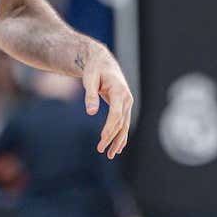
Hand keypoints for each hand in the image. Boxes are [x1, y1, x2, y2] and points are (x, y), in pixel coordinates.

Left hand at [81, 43, 133, 158]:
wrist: (102, 61)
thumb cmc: (94, 69)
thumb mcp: (89, 79)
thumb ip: (90, 95)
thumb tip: (91, 112)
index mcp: (119, 90)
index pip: (116, 113)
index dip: (110, 127)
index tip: (102, 138)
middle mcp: (126, 98)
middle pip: (121, 122)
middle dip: (111, 137)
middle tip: (100, 150)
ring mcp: (127, 103)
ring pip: (124, 125)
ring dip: (118, 140)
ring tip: (110, 154)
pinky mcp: (124, 106)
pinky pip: (124, 123)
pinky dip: (121, 135)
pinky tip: (117, 147)